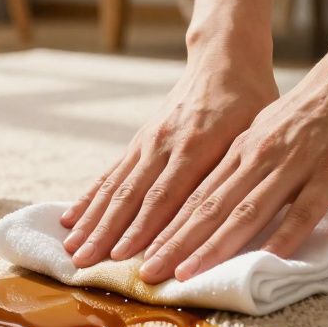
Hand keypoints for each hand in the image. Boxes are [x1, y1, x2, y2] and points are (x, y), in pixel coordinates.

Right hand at [61, 46, 277, 267]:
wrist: (223, 61)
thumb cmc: (250, 102)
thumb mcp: (257, 132)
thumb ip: (242, 172)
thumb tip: (241, 220)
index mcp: (198, 145)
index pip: (168, 198)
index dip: (146, 231)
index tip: (128, 260)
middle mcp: (165, 144)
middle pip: (132, 197)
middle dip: (107, 234)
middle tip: (84, 265)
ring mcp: (147, 142)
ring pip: (115, 187)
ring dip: (92, 221)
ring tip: (71, 249)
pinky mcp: (138, 141)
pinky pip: (109, 173)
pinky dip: (89, 198)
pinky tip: (70, 218)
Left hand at [138, 34, 327, 283]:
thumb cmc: (316, 105)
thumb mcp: (270, 130)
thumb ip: (248, 163)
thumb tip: (225, 199)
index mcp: (242, 147)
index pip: (194, 194)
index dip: (166, 228)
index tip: (140, 255)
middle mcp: (258, 155)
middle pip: (209, 207)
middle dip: (175, 244)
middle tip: (147, 275)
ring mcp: (294, 164)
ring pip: (245, 211)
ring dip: (213, 246)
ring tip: (186, 274)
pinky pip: (304, 210)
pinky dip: (283, 236)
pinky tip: (265, 260)